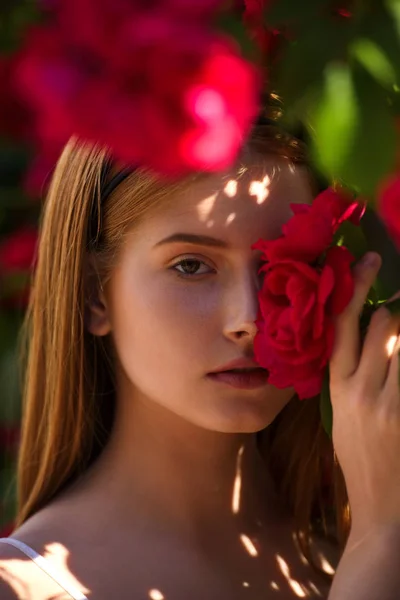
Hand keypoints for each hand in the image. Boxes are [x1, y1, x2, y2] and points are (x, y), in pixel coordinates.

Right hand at [329, 251, 399, 542]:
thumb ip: (349, 377)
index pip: (340, 327)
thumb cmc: (360, 459)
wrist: (382, 508)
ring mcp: (386, 402)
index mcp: (336, 387)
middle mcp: (358, 389)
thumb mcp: (341, 417)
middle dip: (395, 308)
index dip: (354, 290)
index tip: (367, 261)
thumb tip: (364, 339)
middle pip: (378, 327)